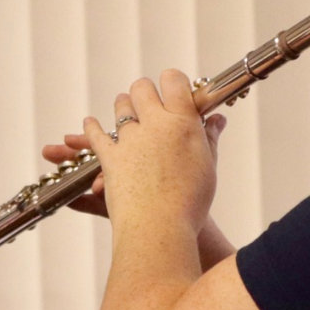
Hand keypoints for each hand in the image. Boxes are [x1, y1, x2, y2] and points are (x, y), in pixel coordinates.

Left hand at [43, 90, 226, 220]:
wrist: (162, 228)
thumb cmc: (191, 202)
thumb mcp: (208, 166)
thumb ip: (209, 138)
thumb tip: (218, 120)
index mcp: (183, 122)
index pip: (174, 81)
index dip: (173, 82)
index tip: (173, 89)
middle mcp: (155, 124)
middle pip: (143, 88)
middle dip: (145, 91)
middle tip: (148, 99)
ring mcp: (130, 139)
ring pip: (120, 106)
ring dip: (122, 106)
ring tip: (125, 112)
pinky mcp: (109, 156)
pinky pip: (96, 134)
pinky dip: (92, 128)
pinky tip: (90, 124)